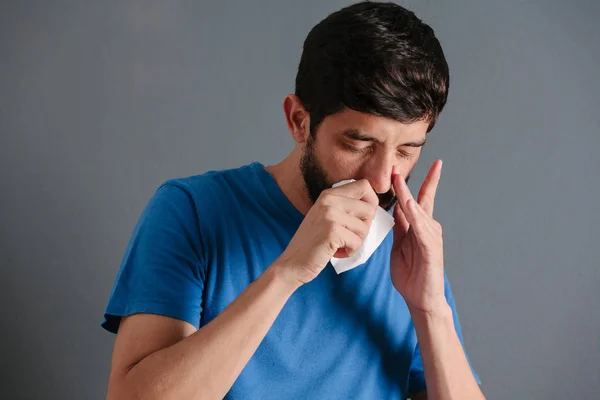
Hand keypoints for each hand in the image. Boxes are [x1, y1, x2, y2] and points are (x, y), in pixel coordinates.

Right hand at [277, 179, 377, 284]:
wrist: (292, 263)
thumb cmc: (313, 243)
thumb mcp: (327, 217)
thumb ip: (345, 207)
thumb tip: (373, 207)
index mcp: (329, 194)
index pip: (364, 185)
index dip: (371, 202)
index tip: (362, 217)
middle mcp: (329, 200)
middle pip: (369, 208)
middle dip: (364, 227)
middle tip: (347, 236)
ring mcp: (330, 214)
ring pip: (365, 227)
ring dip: (356, 242)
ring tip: (338, 245)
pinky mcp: (332, 231)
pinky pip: (357, 242)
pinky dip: (350, 252)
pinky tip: (335, 252)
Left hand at [390, 160, 446, 312]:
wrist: (421, 299)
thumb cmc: (411, 274)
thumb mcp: (399, 245)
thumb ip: (399, 227)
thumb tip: (394, 207)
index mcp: (419, 227)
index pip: (415, 200)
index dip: (407, 184)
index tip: (399, 167)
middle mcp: (428, 228)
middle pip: (418, 201)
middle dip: (407, 183)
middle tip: (396, 166)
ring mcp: (431, 238)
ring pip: (418, 212)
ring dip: (408, 195)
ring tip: (398, 180)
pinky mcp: (431, 249)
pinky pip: (422, 230)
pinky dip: (415, 217)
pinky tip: (408, 206)